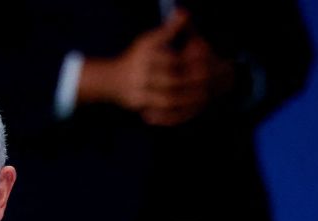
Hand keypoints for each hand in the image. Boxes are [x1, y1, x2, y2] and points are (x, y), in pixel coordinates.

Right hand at [77, 10, 233, 126]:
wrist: (108, 79)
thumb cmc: (136, 58)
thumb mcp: (151, 39)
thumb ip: (169, 29)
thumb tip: (184, 12)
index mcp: (145, 50)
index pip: (172, 57)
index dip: (191, 61)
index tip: (207, 60)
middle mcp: (140, 68)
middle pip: (172, 78)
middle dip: (192, 82)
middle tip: (208, 82)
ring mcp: (137, 87)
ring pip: (167, 97)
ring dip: (187, 99)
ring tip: (202, 97)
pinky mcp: (136, 101)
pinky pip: (159, 111)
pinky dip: (172, 112)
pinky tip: (187, 109)